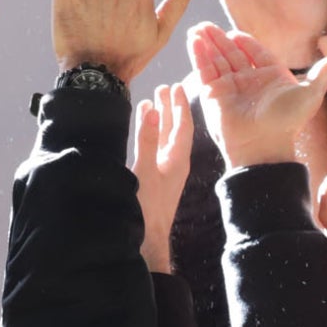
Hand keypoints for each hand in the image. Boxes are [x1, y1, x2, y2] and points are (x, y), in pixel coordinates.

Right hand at [131, 83, 191, 274]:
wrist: (147, 240)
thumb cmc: (147, 207)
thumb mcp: (146, 169)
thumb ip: (149, 139)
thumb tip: (154, 109)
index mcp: (178, 159)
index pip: (183, 125)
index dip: (180, 105)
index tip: (176, 86)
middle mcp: (175, 163)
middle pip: (175, 129)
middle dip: (171, 109)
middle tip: (164, 88)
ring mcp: (165, 171)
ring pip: (165, 139)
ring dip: (160, 120)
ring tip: (152, 103)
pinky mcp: (155, 179)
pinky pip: (156, 149)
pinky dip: (150, 135)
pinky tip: (143, 131)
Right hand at [187, 24, 326, 170]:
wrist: (264, 146)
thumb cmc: (288, 122)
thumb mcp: (310, 94)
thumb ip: (323, 73)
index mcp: (271, 78)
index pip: (255, 53)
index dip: (245, 41)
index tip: (234, 31)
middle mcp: (249, 82)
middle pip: (232, 54)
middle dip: (219, 39)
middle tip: (207, 24)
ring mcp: (231, 88)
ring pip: (217, 60)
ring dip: (206, 43)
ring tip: (196, 27)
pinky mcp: (215, 95)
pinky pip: (205, 71)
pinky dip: (199, 55)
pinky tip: (193, 40)